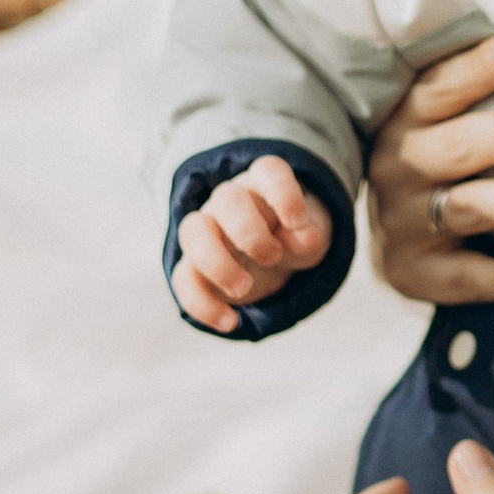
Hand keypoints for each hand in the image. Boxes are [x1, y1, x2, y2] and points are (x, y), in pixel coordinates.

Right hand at [173, 153, 333, 331]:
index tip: (297, 221)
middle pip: (226, 198)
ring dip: (217, 262)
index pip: (269, 171)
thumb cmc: (293, 239)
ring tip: (244, 290)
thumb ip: (309, 237)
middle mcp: (231, 201)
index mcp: (265, 186)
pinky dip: (202, 304)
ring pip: (192, 231)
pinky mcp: (194, 266)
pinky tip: (230, 322)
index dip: (283, 192)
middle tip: (273, 258)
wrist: (273, 259)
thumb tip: (302, 238)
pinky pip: (183, 279)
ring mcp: (207, 230)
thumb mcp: (311, 239)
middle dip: (249, 232)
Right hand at [367, 34, 493, 307]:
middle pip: (459, 147)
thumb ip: (478, 89)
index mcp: (404, 119)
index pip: (438, 90)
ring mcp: (403, 224)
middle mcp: (397, 169)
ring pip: (468, 208)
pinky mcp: (415, 273)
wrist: (391, 233)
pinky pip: (465, 278)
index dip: (476, 71)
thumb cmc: (440, 153)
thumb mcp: (440, 117)